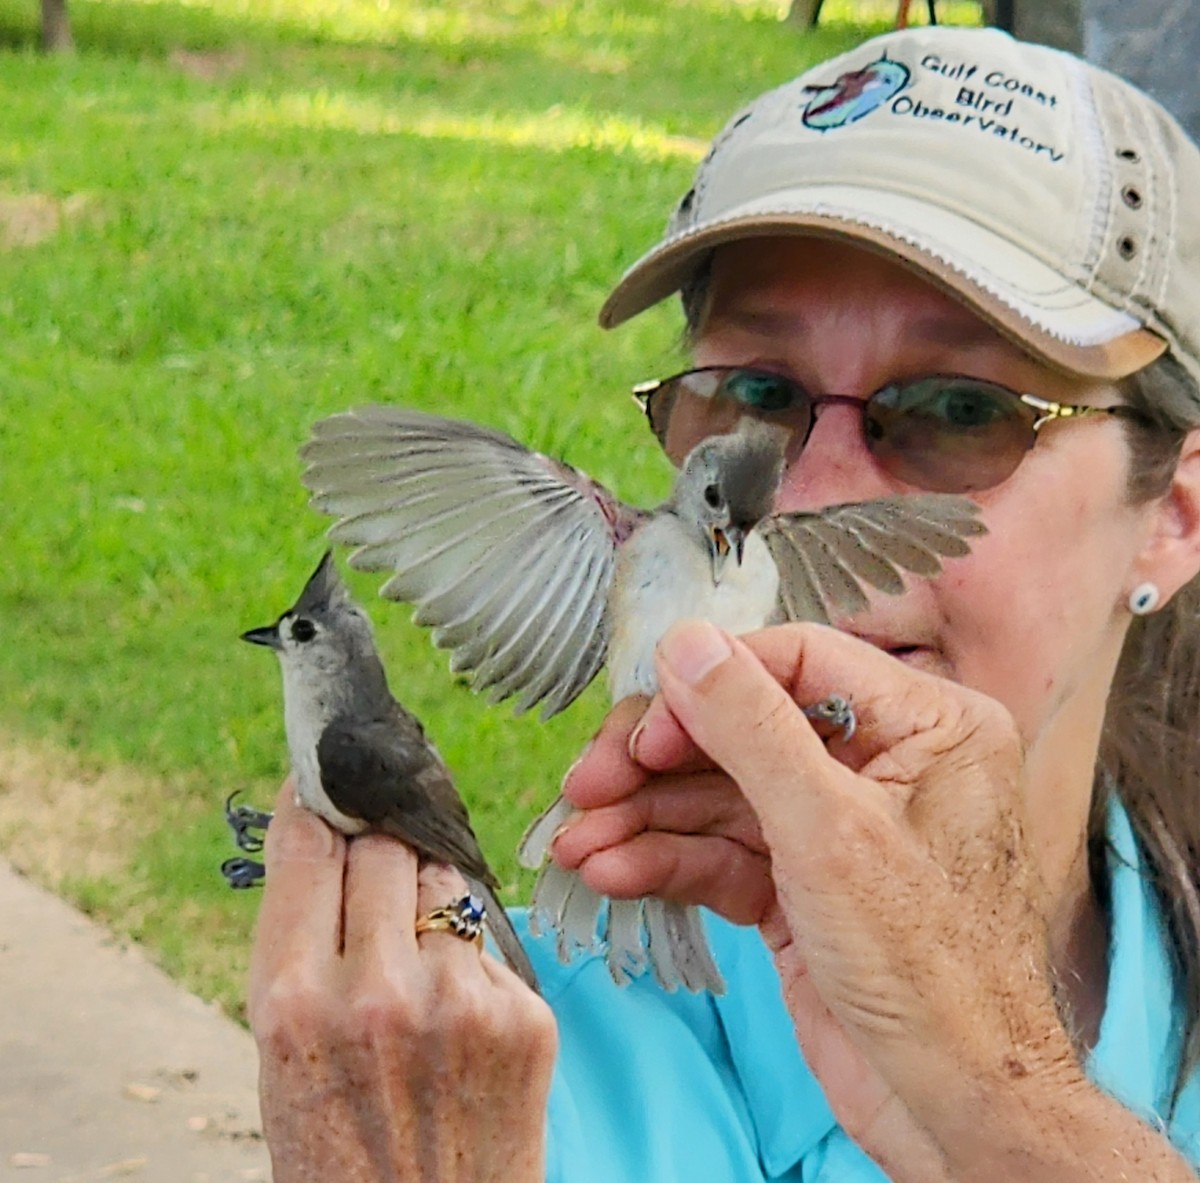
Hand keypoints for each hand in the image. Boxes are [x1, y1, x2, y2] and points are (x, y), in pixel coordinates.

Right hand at [248, 786, 556, 1182]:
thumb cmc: (338, 1153)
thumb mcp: (282, 1056)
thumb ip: (304, 947)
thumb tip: (333, 837)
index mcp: (294, 1001)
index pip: (310, 847)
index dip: (316, 801)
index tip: (325, 777)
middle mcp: (379, 989)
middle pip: (385, 844)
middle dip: (376, 841)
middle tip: (374, 854)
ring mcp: (460, 999)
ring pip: (444, 876)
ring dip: (427, 887)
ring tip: (414, 947)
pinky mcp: (524, 1014)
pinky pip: (488, 936)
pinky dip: (468, 950)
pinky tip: (455, 1005)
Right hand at [556, 620, 1081, 1178]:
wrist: (954, 1111)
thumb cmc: (935, 973)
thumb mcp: (830, 830)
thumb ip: (751, 727)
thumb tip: (687, 640)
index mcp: (926, 724)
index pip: (794, 661)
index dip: (708, 685)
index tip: (642, 726)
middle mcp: (882, 763)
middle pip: (743, 728)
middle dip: (657, 761)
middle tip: (589, 783)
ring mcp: (837, 826)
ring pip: (721, 794)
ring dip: (644, 819)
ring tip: (578, 843)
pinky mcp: (801, 883)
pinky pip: (722, 851)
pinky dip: (666, 862)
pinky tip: (611, 872)